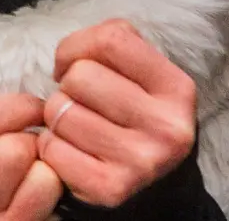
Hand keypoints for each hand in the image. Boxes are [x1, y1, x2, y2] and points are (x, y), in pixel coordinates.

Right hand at [0, 92, 62, 220]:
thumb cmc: (20, 199)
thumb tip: (24, 102)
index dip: (17, 104)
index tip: (37, 117)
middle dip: (29, 127)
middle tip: (45, 144)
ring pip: (13, 149)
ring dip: (42, 155)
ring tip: (48, 171)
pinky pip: (40, 182)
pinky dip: (55, 181)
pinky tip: (55, 193)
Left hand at [38, 20, 196, 209]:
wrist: (152, 185)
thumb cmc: (131, 113)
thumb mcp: (139, 73)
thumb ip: (111, 45)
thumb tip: (67, 57)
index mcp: (177, 88)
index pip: (111, 40)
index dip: (76, 46)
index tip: (72, 65)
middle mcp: (167, 126)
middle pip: (79, 76)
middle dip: (67, 87)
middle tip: (82, 105)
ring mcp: (142, 161)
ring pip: (60, 111)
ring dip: (56, 117)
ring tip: (78, 129)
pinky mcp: (112, 188)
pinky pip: (51, 148)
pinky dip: (51, 147)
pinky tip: (72, 153)